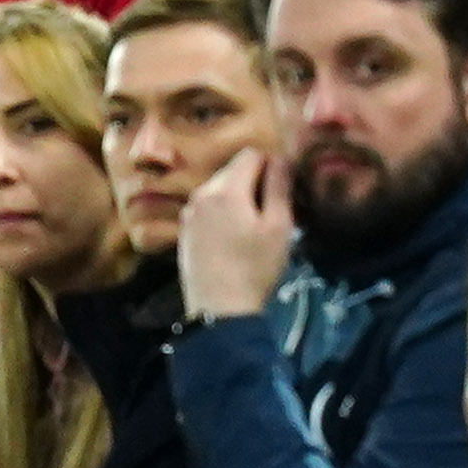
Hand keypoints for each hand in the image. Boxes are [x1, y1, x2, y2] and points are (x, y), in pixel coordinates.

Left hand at [178, 138, 295, 322]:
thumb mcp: (278, 227)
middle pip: (234, 171)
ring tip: (252, 231)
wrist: (219, 313)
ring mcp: (189, 213)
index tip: (282, 192)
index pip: (251, 154)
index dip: (272, 166)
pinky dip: (222, 215)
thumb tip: (280, 159)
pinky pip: (208, 209)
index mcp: (226, 189)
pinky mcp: (184, 232)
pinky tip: (232, 242)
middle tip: (271, 214)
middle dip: (254, 183)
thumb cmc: (254, 268)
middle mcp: (202, 194)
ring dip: (238, 200)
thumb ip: (279, 187)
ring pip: (220, 190)